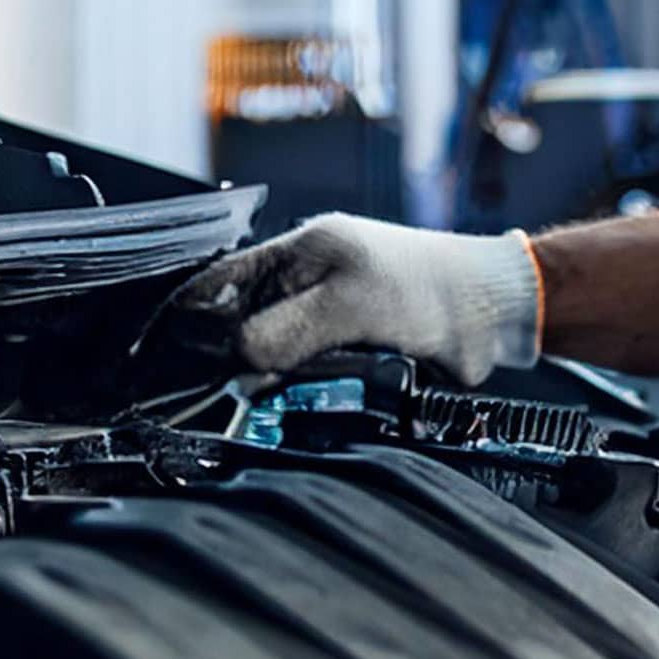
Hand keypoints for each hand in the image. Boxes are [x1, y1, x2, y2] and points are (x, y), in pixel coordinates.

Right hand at [165, 214, 542, 384]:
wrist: (496, 315)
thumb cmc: (432, 291)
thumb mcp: (348, 307)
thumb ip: (286, 331)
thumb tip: (236, 359)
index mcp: (297, 253)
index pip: (218, 284)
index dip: (186, 320)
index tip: (162, 360)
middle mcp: (306, 283)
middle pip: (240, 327)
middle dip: (234, 360)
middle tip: (234, 390)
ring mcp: (327, 318)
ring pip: (272, 359)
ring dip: (273, 382)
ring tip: (279, 397)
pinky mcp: (351, 352)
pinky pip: (307, 379)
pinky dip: (303, 394)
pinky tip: (304, 405)